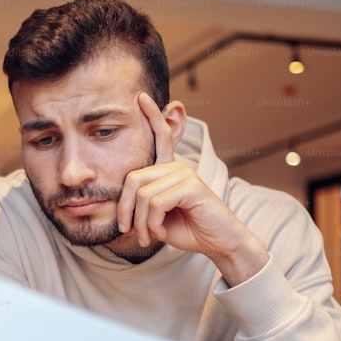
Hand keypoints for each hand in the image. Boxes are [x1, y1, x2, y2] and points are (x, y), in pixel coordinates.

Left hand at [115, 94, 267, 284]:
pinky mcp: (191, 186)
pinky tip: (161, 232)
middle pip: (133, 178)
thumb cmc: (189, 230)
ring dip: (140, 222)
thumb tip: (121, 206)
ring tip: (148, 236)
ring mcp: (185, 174)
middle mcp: (177, 167)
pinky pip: (155, 203)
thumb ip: (142, 205)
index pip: (160, 138)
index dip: (152, 117)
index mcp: (170, 171)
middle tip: (127, 230)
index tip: (141, 97)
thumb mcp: (157, 218)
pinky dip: (152, 223)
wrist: (219, 243)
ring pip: (142, 195)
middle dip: (125, 209)